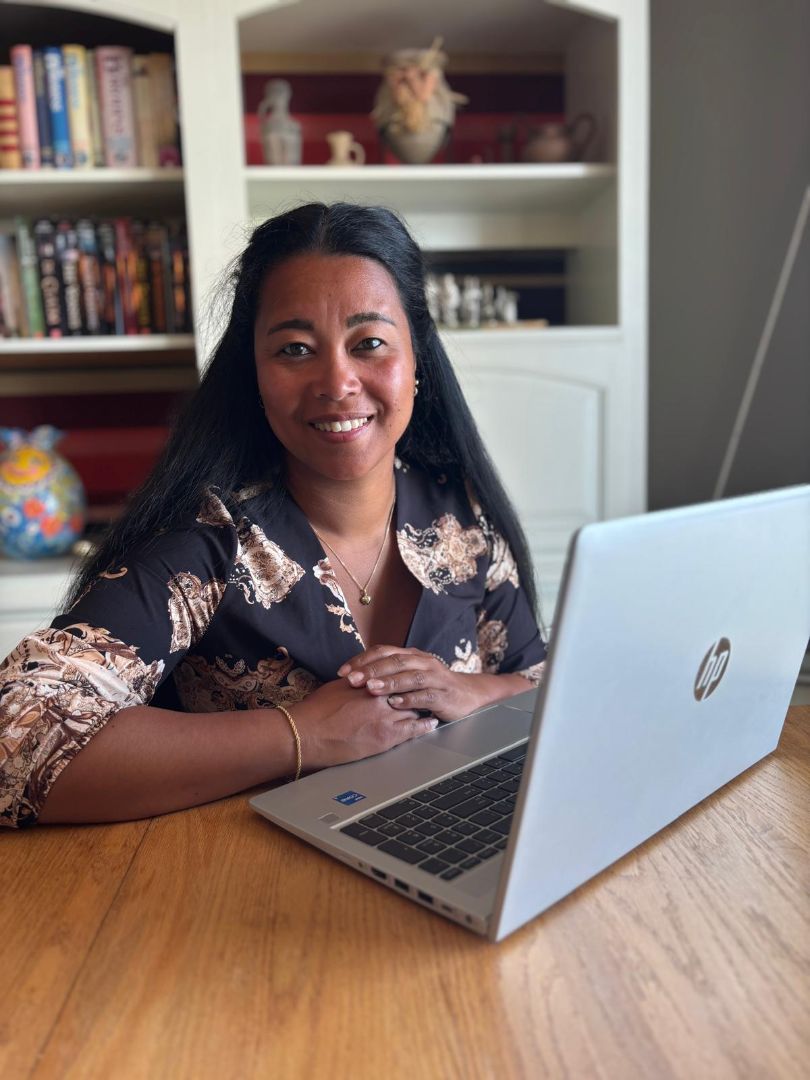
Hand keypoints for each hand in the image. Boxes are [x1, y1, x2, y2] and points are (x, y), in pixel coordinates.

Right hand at [290, 678, 436, 771]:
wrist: (306, 734)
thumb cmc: (316, 711)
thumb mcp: (338, 687)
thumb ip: (356, 682)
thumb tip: (364, 679)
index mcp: (368, 683)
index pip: (395, 677)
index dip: (404, 679)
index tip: (413, 678)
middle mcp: (379, 697)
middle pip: (407, 691)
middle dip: (415, 692)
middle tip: (426, 691)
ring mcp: (385, 718)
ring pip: (413, 709)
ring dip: (422, 708)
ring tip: (431, 706)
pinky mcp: (385, 738)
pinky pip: (413, 731)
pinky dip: (425, 726)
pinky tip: (431, 723)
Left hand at [337, 646, 506, 722]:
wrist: (467, 694)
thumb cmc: (431, 686)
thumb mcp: (409, 675)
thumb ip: (388, 673)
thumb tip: (355, 677)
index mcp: (411, 655)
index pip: (383, 651)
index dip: (362, 660)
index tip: (343, 672)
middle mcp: (423, 662)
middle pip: (394, 661)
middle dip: (371, 670)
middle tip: (352, 679)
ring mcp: (435, 677)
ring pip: (410, 676)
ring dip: (389, 682)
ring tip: (370, 689)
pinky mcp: (444, 694)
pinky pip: (425, 695)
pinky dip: (409, 699)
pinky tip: (394, 704)